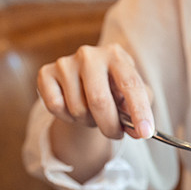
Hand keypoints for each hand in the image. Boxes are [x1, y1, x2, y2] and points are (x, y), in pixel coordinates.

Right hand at [36, 43, 153, 138]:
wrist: (85, 83)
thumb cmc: (115, 90)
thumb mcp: (136, 95)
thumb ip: (141, 110)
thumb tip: (138, 131)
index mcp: (116, 56)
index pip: (130, 84)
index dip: (139, 110)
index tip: (145, 133)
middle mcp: (89, 55)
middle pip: (99, 100)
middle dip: (110, 125)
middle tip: (116, 134)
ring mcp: (65, 63)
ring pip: (78, 108)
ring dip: (89, 121)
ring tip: (93, 114)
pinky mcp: (45, 73)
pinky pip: (56, 106)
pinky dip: (67, 117)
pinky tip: (73, 108)